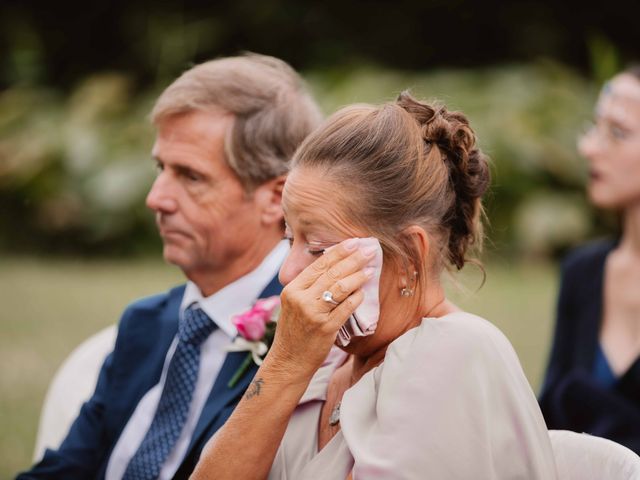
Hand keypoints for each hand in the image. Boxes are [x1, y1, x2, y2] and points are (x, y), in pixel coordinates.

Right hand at [269, 238, 375, 378]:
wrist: (288, 361)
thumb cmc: (294, 331)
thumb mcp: (293, 304)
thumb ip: (309, 287)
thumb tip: (334, 266)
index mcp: (292, 289)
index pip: (318, 265)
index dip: (338, 252)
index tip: (353, 242)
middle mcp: (301, 299)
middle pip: (332, 273)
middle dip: (353, 259)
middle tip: (369, 250)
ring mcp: (313, 313)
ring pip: (340, 288)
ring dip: (358, 277)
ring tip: (370, 270)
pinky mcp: (325, 328)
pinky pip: (346, 308)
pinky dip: (356, 298)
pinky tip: (363, 293)